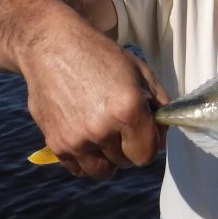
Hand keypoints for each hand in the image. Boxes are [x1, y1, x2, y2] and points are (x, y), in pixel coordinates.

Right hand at [23, 25, 169, 179]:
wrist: (53, 47)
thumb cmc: (100, 56)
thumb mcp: (140, 71)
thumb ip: (160, 103)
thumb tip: (164, 132)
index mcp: (128, 110)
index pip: (148, 154)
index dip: (149, 142)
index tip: (144, 130)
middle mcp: (102, 129)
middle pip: (127, 162)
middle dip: (129, 146)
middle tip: (121, 124)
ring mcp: (77, 139)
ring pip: (103, 171)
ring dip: (107, 157)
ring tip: (104, 132)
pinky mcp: (56, 144)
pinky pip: (79, 169)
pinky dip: (85, 157)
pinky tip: (85, 134)